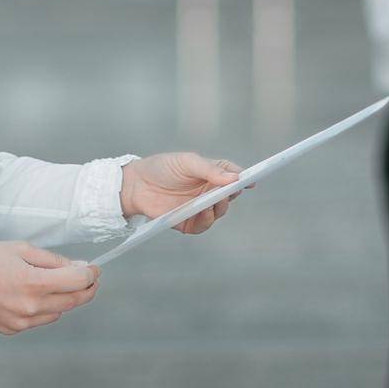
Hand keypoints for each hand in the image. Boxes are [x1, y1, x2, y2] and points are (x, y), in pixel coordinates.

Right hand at [0, 241, 99, 334]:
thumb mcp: (21, 249)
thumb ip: (52, 260)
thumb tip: (77, 267)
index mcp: (34, 283)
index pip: (78, 282)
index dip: (91, 274)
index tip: (94, 269)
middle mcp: (30, 306)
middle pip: (73, 301)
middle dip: (86, 289)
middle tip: (90, 279)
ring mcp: (21, 321)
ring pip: (58, 313)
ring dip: (64, 299)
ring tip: (58, 284)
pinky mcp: (12, 329)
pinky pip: (39, 320)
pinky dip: (44, 308)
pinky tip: (35, 295)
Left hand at [120, 152, 245, 234]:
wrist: (136, 185)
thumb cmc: (161, 168)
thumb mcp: (187, 162)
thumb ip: (209, 170)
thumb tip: (233, 178)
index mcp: (211, 173)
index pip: (232, 175)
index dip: (244, 178)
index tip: (252, 181)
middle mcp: (208, 191)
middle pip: (229, 195)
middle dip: (231, 194)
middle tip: (227, 192)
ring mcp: (199, 207)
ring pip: (219, 212)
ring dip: (219, 208)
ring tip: (211, 202)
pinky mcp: (189, 221)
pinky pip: (204, 225)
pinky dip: (207, 220)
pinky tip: (203, 213)